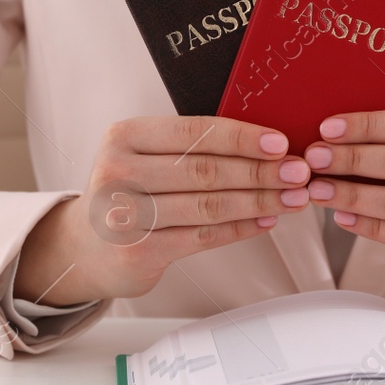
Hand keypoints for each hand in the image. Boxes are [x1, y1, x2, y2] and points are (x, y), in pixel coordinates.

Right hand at [14, 116, 312, 304]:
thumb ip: (191, 145)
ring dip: (258, 201)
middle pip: (205, 170)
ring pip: (208, 206)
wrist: (86, 246)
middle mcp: (119, 174)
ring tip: (293, 198)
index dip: (242, 137)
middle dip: (260, 172)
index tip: (281, 142)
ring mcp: (125, 216)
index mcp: (125, 137)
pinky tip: (265, 221)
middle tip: (299, 172)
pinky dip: (240, 228)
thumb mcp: (146, 155)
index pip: (194, 132)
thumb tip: (266, 141)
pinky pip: (202, 237)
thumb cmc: (130, 190)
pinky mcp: (138, 252)